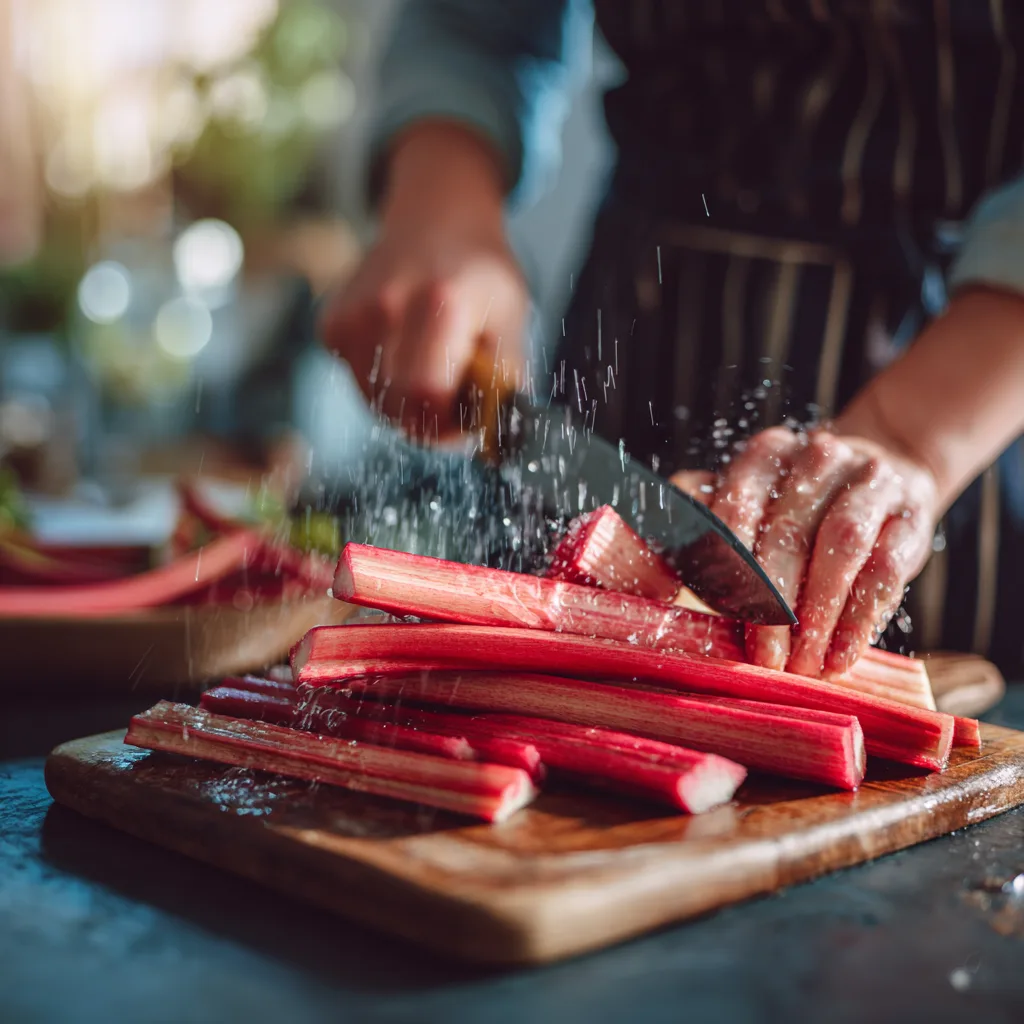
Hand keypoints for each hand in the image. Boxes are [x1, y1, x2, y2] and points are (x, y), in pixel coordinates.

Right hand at [319, 123, 527, 439]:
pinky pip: (355, 382)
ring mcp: (350, 315)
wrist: (436, 218)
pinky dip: (380, 380)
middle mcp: (385, 306)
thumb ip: (503, 384)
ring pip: (374, 402)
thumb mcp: (512, 322)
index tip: (464, 418)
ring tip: (430, 361)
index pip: (426, 396)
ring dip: (405, 400)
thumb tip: (499, 440)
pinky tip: (401, 347)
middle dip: (429, 416)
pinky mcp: (330, 324)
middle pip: (397, 408)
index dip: (446, 424)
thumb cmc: (480, 275)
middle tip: (454, 390)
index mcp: (438, 304)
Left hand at [672, 427, 938, 676]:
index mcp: (764, 454)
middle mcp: (816, 456)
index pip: (735, 506)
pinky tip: (841, 655)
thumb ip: (704, 524)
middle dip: (772, 604)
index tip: (719, 615)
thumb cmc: (798, 507)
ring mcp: (869, 480)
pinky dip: (861, 619)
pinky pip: (886, 569)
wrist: (888, 473)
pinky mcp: (911, 514)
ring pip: (841, 546)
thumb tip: (649, 567)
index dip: (726, 565)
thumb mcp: (753, 502)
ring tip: (803, 665)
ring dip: (819, 613)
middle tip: (764, 658)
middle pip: (786, 533)